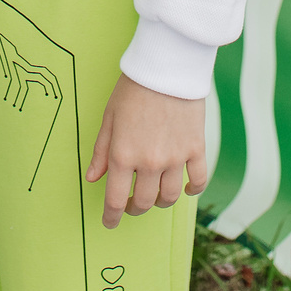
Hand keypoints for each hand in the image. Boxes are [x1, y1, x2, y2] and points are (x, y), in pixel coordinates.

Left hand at [85, 75, 208, 228]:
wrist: (167, 67)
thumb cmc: (133, 89)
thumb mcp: (109, 118)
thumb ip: (101, 151)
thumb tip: (93, 178)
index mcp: (124, 156)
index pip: (116, 200)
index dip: (112, 217)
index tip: (110, 223)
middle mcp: (150, 162)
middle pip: (144, 202)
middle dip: (135, 208)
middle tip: (132, 204)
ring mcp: (175, 158)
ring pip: (169, 197)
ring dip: (160, 202)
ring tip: (155, 196)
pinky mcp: (196, 149)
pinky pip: (197, 180)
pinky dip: (192, 190)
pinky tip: (184, 189)